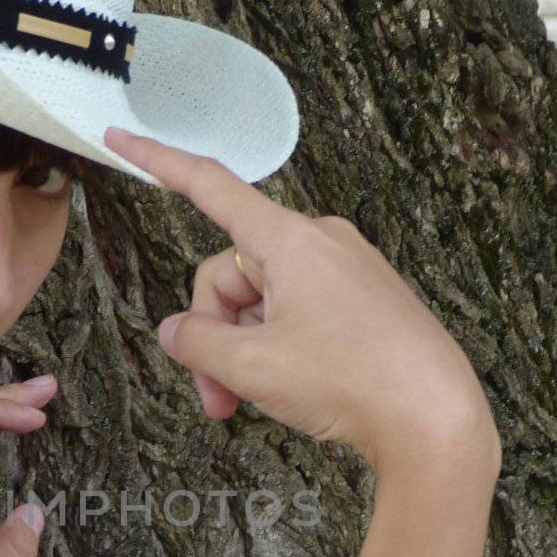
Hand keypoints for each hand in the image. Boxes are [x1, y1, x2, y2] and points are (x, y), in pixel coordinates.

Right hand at [103, 126, 497, 474]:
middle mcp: (319, 243)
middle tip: (215, 397)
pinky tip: (291, 389)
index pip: (208, 186)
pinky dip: (277, 348)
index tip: (121, 139)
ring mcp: (344, 271)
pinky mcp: (361, 301)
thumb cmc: (355, 382)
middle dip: (213, 335)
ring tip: (249, 405)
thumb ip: (198, 343)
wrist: (434, 418)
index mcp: (290, 240)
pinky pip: (297, 311)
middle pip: (230, 275)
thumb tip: (176, 332)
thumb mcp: (254, 367)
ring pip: (262, 301)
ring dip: (243, 352)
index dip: (158, 161)